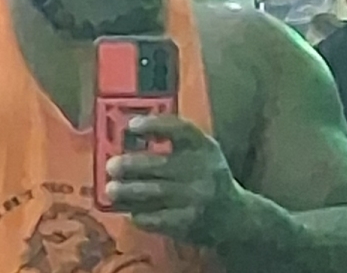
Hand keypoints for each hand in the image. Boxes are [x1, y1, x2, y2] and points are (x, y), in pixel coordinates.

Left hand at [105, 115, 245, 246]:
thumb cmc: (207, 174)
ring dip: (128, 191)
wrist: (236, 217)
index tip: (131, 125)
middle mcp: (202, 170)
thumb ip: (172, 139)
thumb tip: (128, 134)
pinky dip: (140, 214)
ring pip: (155, 193)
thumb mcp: (200, 151)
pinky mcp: (189, 222)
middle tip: (111, 166)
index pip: (179, 129)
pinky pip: (158, 218)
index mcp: (203, 146)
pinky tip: (129, 211)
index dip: (154, 125)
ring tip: (111, 189)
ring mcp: (197, 198)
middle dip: (131, 165)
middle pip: (160, 164)